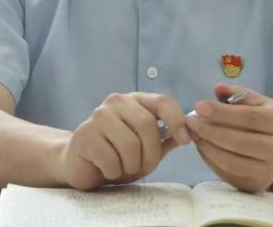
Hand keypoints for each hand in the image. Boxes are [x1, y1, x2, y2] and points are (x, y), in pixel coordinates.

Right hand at [61, 92, 189, 189]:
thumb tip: (191, 131)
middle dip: (151, 153)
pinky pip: (111, 160)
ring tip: (123, 168)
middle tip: (144, 167)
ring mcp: (98, 116)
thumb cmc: (117, 154)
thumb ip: (165, 138)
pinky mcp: (84, 136)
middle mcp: (116, 102)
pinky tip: (106, 169)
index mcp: (135, 100)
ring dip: (131, 165)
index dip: (177, 120)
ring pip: (130, 145)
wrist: (81, 163)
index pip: (162, 101)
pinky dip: (114, 171)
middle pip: (146, 125)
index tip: (185, 140)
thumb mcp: (146, 148)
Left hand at [186, 84, 272, 192]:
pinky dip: (211, 160)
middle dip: (210, 131)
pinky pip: (229, 173)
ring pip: (232, 161)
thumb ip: (239, 93)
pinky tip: (202, 146)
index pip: (249, 117)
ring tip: (193, 134)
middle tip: (190, 121)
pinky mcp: (257, 184)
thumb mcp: (259, 101)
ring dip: (207, 147)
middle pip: (240, 142)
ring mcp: (270, 170)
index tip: (199, 106)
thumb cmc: (267, 119)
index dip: (222, 112)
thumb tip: (218, 89)